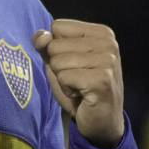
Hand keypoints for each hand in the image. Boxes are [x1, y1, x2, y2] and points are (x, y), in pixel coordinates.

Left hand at [33, 19, 124, 148]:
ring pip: (57, 62)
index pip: (58, 26)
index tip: (73, 64)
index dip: (56, 48)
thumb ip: (47, 45)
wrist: (102, 122)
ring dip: (62, 79)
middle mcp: (108, 43)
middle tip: (77, 79)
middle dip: (58, 66)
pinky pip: (63, 77)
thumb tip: (40, 35)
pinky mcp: (102, 80)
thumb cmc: (79, 88)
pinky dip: (66, 89)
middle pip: (55, 44)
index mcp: (101, 32)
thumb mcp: (59, 62)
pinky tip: (81, 95)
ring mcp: (108, 61)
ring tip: (79, 87)